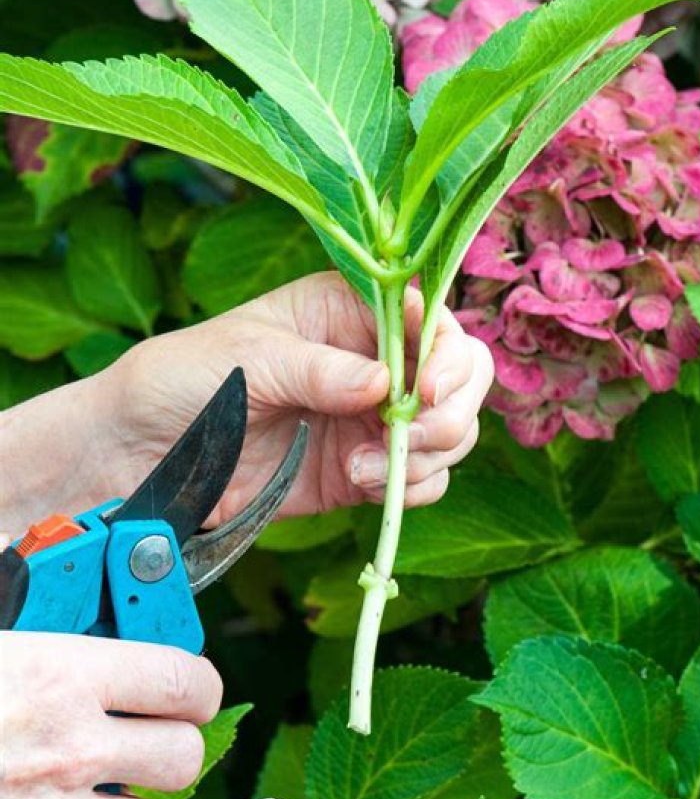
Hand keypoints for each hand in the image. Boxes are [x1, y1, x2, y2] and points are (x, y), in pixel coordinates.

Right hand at [0, 631, 221, 798]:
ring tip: (108, 775)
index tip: (195, 685)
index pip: (183, 680)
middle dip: (176, 740)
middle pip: (183, 754)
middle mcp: (71, 745)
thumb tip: (93, 616)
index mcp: (65, 674)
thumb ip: (63, 636)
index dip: (201, 684)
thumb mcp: (7, 641)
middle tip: (153, 728)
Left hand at [100, 273, 492, 520]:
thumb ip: (318, 370)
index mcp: (348, 310)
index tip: (427, 389)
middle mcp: (371, 360)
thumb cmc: (185, 376)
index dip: (445, 351)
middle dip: (451, 409)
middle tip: (410, 435)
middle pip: (460, 376)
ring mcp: (369, 418)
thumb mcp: (249, 358)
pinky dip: (411, 487)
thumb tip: (386, 383)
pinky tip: (362, 483)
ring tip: (362, 470)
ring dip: (428, 454)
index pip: (430, 319)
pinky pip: (419, 479)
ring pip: (450, 432)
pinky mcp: (360, 471)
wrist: (140, 451)